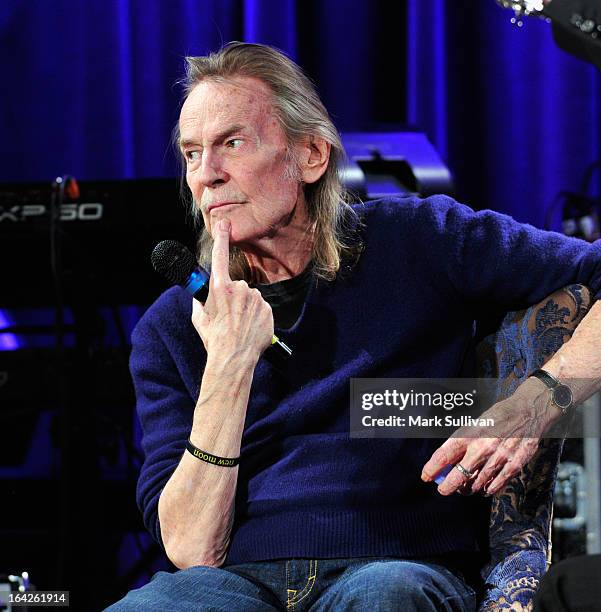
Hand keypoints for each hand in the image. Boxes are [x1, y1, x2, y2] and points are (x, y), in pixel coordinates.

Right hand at [191, 219, 273, 359]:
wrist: (234, 358)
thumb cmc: (214, 339)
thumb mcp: (199, 318)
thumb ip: (199, 301)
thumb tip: (199, 295)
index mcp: (220, 288)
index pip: (220, 256)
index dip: (221, 238)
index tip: (224, 223)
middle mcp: (240, 288)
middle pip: (237, 286)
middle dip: (233, 298)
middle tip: (229, 318)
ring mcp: (256, 299)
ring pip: (250, 298)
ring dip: (246, 308)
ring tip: (240, 326)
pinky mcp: (268, 309)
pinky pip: (261, 308)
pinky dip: (257, 316)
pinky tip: (251, 329)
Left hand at [421, 377, 560, 495]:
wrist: (528, 411)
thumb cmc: (497, 417)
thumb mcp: (476, 424)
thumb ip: (462, 442)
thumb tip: (446, 463)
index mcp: (470, 433)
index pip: (444, 455)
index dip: (432, 468)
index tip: (425, 476)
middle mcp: (483, 446)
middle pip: (459, 476)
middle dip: (447, 486)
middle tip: (442, 490)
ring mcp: (500, 457)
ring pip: (477, 484)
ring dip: (467, 488)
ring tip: (464, 486)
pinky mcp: (515, 464)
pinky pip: (496, 485)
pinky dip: (487, 488)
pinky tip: (484, 486)